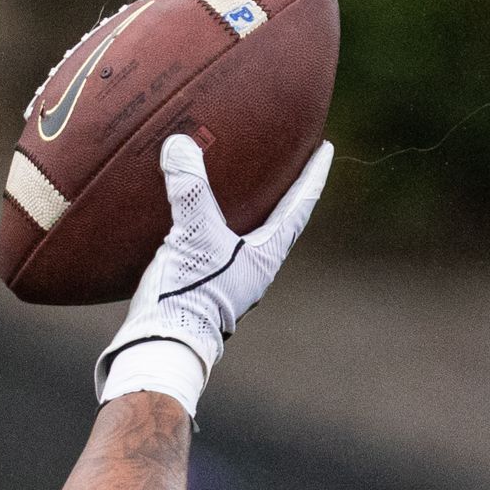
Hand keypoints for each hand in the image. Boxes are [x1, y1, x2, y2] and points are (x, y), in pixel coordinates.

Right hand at [96, 134, 333, 417]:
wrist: (163, 345)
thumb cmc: (190, 293)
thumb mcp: (192, 234)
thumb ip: (189, 189)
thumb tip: (180, 144)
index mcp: (266, 255)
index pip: (298, 206)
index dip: (312, 175)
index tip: (326, 148)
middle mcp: (255, 270)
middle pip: (279, 222)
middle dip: (283, 193)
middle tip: (288, 163)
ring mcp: (230, 284)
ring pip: (246, 239)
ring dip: (248, 214)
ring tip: (243, 190)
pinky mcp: (204, 292)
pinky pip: (215, 251)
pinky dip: (211, 229)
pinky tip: (191, 222)